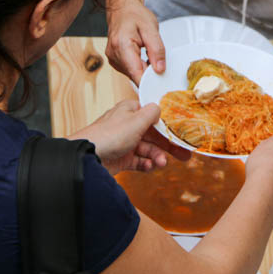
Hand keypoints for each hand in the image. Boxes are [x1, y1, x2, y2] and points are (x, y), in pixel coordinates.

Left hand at [71, 100, 190, 174]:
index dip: (169, 126)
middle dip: (169, 146)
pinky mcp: (121, 159)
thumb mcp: (136, 119)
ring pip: (148, 150)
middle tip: (185, 155)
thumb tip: (161, 107)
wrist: (87, 158)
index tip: (182, 134)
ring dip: (157, 156)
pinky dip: (146, 164)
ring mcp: (124, 143)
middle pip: (154, 135)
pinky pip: (139, 161)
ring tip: (162, 164)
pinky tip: (150, 166)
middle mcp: (128, 126)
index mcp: (131, 111)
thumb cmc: (110, 135)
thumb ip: (153, 112)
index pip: (154, 116)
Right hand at [105, 0, 164, 84]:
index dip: (150, 82)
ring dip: (145, 70)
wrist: (123, 9)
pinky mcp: (115, 60)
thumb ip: (157, 50)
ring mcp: (113, 59)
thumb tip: (160, 70)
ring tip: (151, 55)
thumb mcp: (151, 29)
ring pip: (133, 74)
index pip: (136, 73)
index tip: (162, 84)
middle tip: (161, 64)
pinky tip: (145, 57)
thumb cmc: (135, 15)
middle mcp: (114, 54)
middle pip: (135, 75)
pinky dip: (140, 67)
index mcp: (121, 46)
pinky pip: (131, 70)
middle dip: (150, 74)